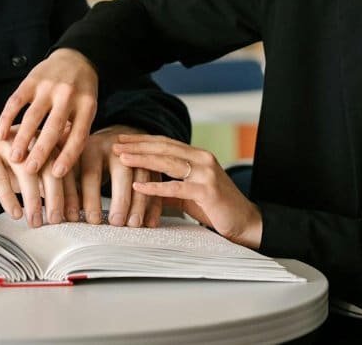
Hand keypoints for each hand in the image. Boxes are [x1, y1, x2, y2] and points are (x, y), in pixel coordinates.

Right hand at [0, 48, 98, 178]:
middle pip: (54, 127)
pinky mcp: (31, 79)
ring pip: (33, 116)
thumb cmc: (81, 93)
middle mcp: (68, 94)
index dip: (68, 156)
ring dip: (22, 138)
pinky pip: (16, 101)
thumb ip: (77, 132)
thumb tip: (65, 168)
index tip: (56, 175)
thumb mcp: (87, 110)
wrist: (75, 57)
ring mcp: (48, 85)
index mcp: (87, 105)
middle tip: (30, 170)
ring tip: (14, 158)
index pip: (78, 135)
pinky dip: (7, 119)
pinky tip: (1, 134)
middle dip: (41, 151)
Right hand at [0, 125, 66, 227]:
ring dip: (33, 200)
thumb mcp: (21, 170)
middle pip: (49, 165)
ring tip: (36, 222)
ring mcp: (4, 142)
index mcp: (39, 138)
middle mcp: (25, 136)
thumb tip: (66, 203)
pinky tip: (15, 214)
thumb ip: (42, 180)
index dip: (70, 189)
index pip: (62, 164)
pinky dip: (9, 197)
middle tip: (57, 220)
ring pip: (26, 171)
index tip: (75, 214)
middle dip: (56, 195)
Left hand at [72, 126, 161, 227]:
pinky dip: (154, 204)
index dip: (91, 198)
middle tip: (117, 223)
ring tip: (134, 224)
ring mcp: (136, 154)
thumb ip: (64, 185)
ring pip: (142, 177)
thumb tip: (54, 213)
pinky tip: (150, 222)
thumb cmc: (85, 158)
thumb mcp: (71, 164)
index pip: (91, 173)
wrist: (111, 137)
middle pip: (121, 172)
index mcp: (91, 147)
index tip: (92, 220)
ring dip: (139, 203)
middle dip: (120, 199)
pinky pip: (156, 184)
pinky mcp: (150, 164)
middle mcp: (115, 148)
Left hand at [112, 135, 262, 247]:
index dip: (143, 140)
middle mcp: (202, 159)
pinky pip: (176, 187)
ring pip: (168, 162)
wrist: (245, 222)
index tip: (123, 138)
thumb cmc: (217, 208)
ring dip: (143, 159)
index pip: (166, 143)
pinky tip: (139, 185)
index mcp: (198, 156)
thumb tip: (143, 187)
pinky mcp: (206, 191)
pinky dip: (155, 186)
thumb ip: (169, 187)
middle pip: (164, 148)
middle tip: (116, 143)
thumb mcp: (189, 193)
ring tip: (122, 158)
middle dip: (138, 145)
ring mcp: (206, 174)